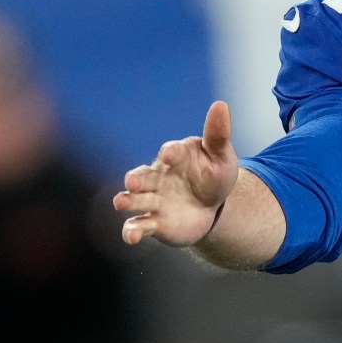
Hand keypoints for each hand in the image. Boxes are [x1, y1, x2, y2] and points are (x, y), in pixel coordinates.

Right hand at [115, 100, 239, 247]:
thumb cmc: (214, 175)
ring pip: (136, 199)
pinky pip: (139, 225)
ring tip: (120, 203)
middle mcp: (158, 177)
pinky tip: (131, 237)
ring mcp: (154, 199)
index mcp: (176, 157)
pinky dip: (133, 230)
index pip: (172, 152)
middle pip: (144, 176)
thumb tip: (221, 105)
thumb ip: (218, 135)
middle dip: (137, 178)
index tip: (169, 153)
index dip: (171, 152)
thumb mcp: (221, 156)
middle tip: (132, 181)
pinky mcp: (154, 222)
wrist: (211, 208)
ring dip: (128, 200)